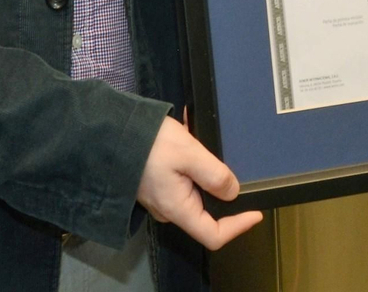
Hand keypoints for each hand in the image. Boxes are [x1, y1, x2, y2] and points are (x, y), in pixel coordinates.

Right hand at [135, 114, 262, 249]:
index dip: (238, 226)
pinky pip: (182, 181)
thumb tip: (233, 192)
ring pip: (195, 193)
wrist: (112, 132)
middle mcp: (169, 209)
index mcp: (178, 208)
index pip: (213, 235)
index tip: (256, 212)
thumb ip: (214, 175)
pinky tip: (189, 140)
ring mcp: (161, 198)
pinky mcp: (156, 184)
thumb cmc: (149, 144)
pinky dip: (192, 164)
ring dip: (206, 172)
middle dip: (222, 191)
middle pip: (206, 214)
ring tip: (204, 143)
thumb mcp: (189, 154)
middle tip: (229, 162)